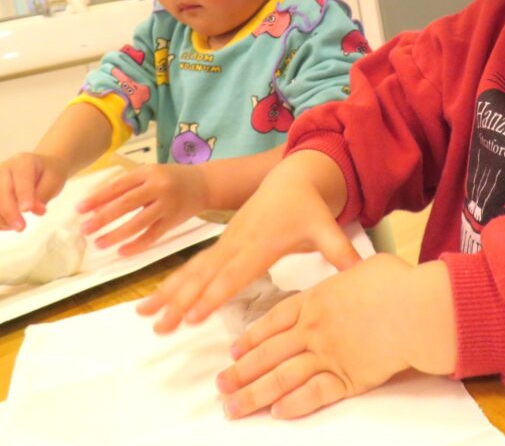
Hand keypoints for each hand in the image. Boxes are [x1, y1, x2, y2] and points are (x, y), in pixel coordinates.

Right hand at [0, 152, 67, 230]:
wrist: (41, 168)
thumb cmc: (49, 173)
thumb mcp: (54, 180)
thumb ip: (44, 194)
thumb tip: (32, 210)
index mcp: (22, 161)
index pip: (20, 178)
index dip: (23, 195)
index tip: (27, 210)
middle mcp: (3, 169)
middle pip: (0, 193)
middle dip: (9, 213)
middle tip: (21, 227)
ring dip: (0, 219)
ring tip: (18, 226)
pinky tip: (8, 226)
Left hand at [75, 164, 209, 255]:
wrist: (204, 184)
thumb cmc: (171, 178)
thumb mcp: (150, 174)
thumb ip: (128, 186)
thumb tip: (98, 206)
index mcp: (148, 173)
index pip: (118, 186)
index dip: (98, 198)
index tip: (79, 209)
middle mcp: (158, 187)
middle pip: (126, 204)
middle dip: (103, 218)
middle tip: (84, 230)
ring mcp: (167, 205)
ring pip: (138, 223)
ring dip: (116, 234)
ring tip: (99, 243)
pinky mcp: (174, 221)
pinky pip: (152, 235)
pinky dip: (136, 245)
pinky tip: (121, 251)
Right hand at [136, 150, 360, 333]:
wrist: (291, 178)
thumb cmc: (309, 207)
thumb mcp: (326, 226)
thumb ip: (341, 250)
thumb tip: (360, 270)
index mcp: (261, 243)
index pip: (234, 273)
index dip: (213, 294)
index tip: (193, 315)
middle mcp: (237, 244)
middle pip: (205, 276)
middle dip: (181, 301)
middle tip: (160, 326)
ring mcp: (225, 244)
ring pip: (192, 272)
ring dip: (168, 294)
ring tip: (144, 316)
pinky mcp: (220, 246)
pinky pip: (192, 267)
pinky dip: (171, 284)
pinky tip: (154, 302)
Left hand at [215, 254, 455, 418]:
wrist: (415, 309)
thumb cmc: (397, 284)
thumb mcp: (365, 269)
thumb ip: (349, 276)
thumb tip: (353, 275)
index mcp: (317, 300)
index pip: (274, 321)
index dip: (252, 337)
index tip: (235, 350)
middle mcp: (314, 330)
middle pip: (268, 353)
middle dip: (241, 371)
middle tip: (222, 385)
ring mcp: (328, 356)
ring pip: (281, 378)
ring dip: (254, 395)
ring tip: (234, 408)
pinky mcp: (347, 379)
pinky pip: (313, 395)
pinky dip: (293, 406)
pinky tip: (277, 413)